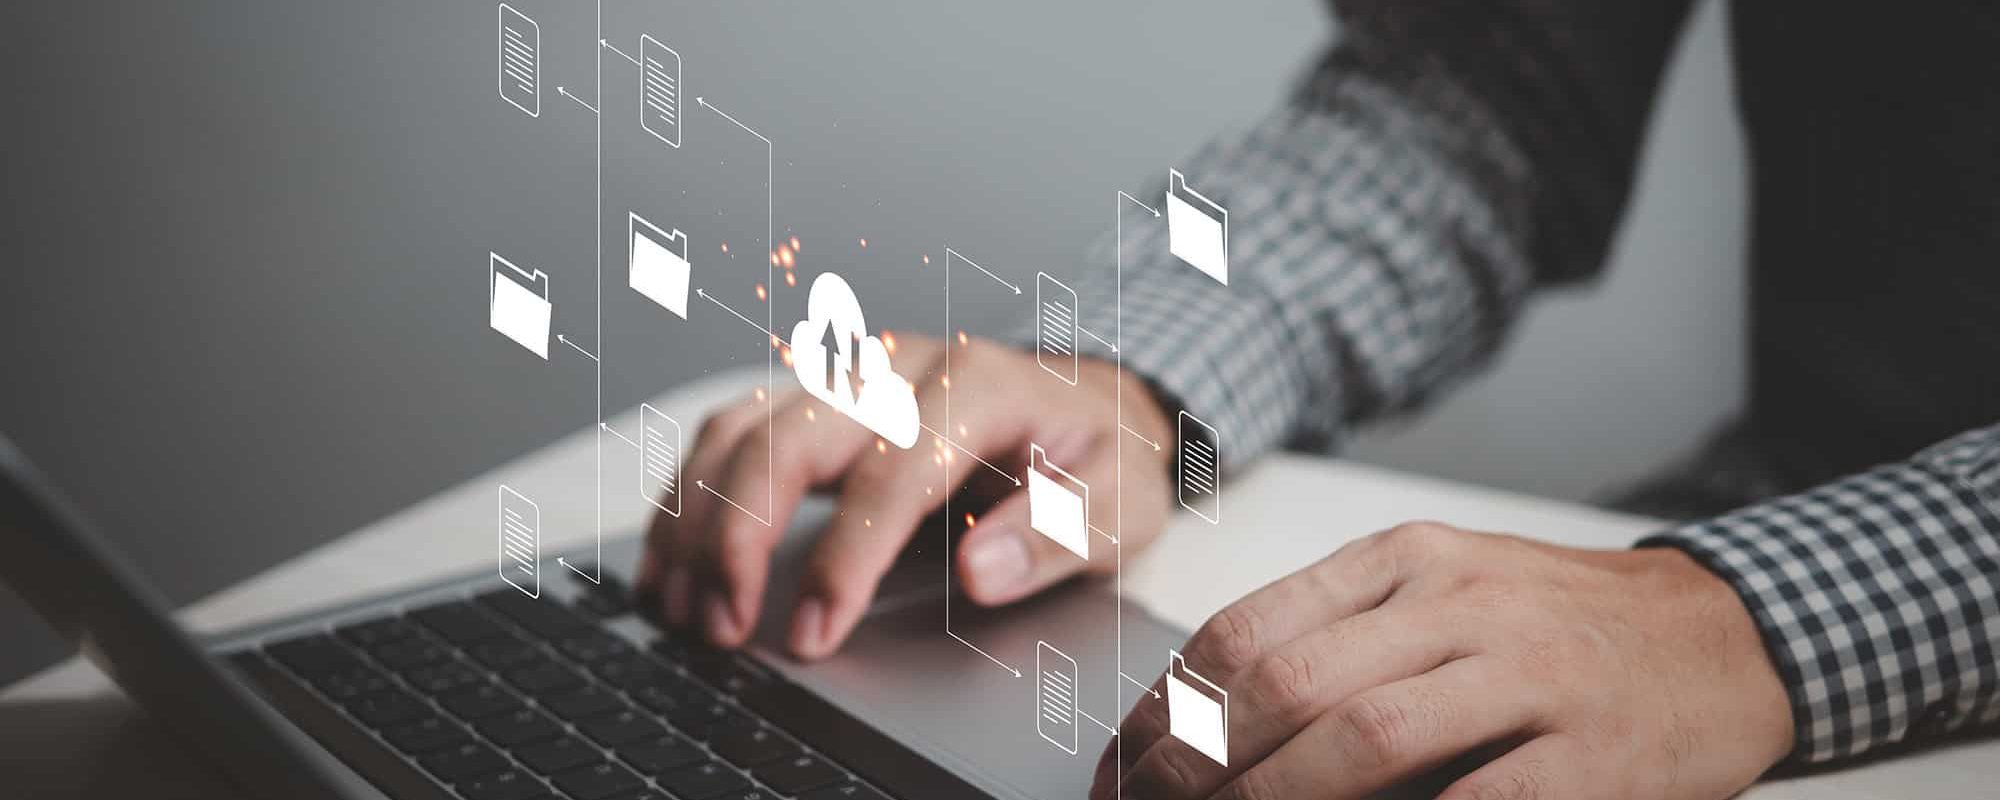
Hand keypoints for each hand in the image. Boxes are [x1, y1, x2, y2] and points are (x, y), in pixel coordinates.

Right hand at [633, 333, 1175, 659]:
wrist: (1089, 404)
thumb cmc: (1098, 458)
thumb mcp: (1121, 500)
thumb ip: (1061, 533)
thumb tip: (984, 569)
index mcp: (984, 385)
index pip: (893, 468)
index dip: (845, 557)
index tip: (813, 633)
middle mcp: (904, 366)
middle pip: (792, 432)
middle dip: (740, 534)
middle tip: (723, 627)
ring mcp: (853, 374)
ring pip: (744, 425)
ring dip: (698, 518)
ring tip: (684, 608)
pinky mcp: (819, 397)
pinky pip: (731, 431)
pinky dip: (689, 495)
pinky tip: (671, 562)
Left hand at [1101, 522, 1794, 799]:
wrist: (1724, 633)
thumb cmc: (1564, 623)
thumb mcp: (1446, 590)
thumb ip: (1344, 634)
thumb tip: (1212, 720)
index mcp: (1406, 559)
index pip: (1250, 629)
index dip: (1168, 708)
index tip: (1126, 764)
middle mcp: (1458, 602)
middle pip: (1288, 683)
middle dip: (1198, 764)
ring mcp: (1528, 674)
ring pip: (1366, 736)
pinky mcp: (1590, 755)